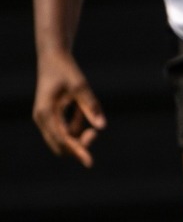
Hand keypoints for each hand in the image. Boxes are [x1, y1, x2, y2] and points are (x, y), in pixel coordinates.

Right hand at [32, 52, 104, 167]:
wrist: (53, 58)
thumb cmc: (67, 70)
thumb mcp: (81, 86)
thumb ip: (91, 106)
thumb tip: (102, 126)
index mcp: (46, 113)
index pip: (63, 139)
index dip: (77, 150)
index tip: (90, 162)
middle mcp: (41, 119)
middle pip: (61, 144)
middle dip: (79, 142)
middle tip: (94, 131)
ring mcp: (44, 119)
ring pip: (64, 137)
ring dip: (78, 129)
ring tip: (80, 104)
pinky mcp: (49, 117)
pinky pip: (65, 128)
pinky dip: (75, 122)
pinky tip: (76, 104)